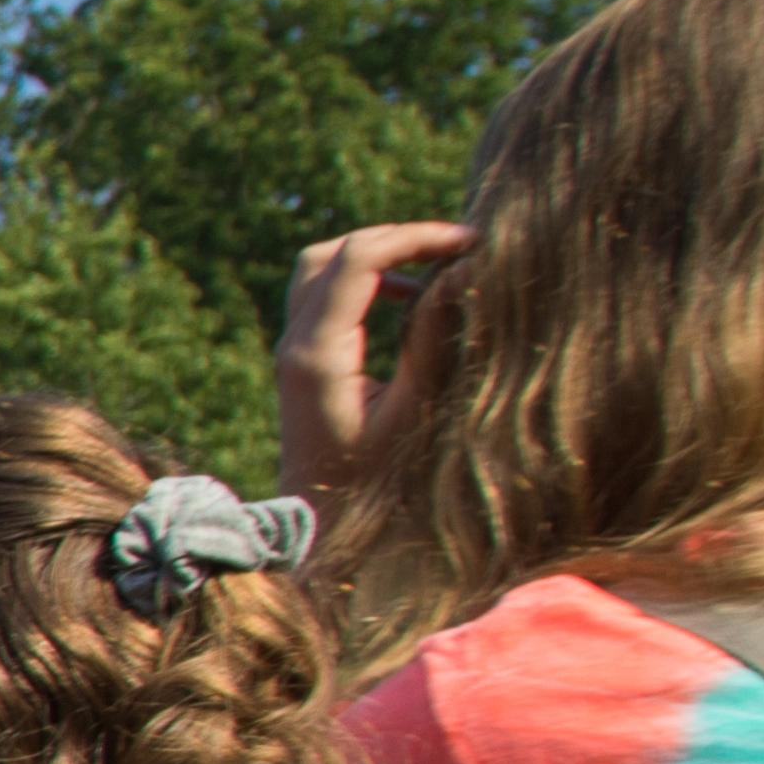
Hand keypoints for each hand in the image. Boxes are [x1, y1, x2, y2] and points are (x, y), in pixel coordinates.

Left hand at [274, 221, 472, 504]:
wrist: (318, 524)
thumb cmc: (372, 483)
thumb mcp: (414, 411)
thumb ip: (434, 341)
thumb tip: (461, 274)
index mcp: (318, 353)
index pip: (359, 260)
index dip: (416, 239)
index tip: (470, 243)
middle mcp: (296, 343)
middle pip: (333, 252)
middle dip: (397, 239)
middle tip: (458, 246)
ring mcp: (293, 349)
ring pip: (322, 268)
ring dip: (378, 256)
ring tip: (438, 267)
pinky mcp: (302, 359)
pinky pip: (325, 295)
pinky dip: (367, 281)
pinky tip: (412, 299)